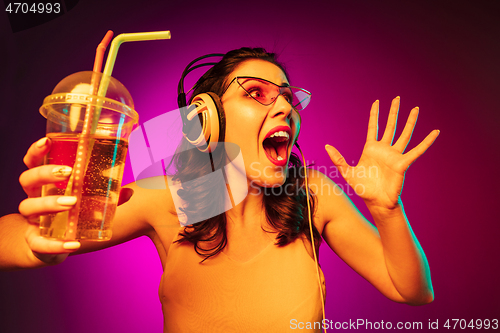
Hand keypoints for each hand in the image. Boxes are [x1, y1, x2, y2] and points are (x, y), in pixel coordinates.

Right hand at [17, 137, 133, 263]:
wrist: (51, 245)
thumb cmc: (69, 215)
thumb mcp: (85, 200)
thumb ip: (106, 194)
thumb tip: (130, 191)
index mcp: (45, 183)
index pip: (33, 162)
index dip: (37, 151)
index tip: (47, 141)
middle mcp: (34, 198)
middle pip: (28, 180)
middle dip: (45, 173)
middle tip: (67, 172)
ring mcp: (32, 220)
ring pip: (29, 207)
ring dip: (49, 202)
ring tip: (71, 202)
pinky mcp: (36, 242)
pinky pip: (40, 243)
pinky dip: (56, 244)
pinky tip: (73, 243)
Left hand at [326, 97, 439, 209]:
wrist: (375, 201)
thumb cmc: (363, 187)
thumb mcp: (347, 172)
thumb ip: (338, 159)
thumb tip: (326, 146)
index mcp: (370, 149)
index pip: (373, 127)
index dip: (374, 115)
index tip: (376, 102)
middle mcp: (384, 149)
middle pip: (390, 126)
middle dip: (393, 112)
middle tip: (397, 98)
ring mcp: (394, 155)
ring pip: (404, 134)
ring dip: (410, 121)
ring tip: (415, 108)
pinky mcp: (403, 163)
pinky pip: (417, 151)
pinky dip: (427, 142)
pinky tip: (435, 132)